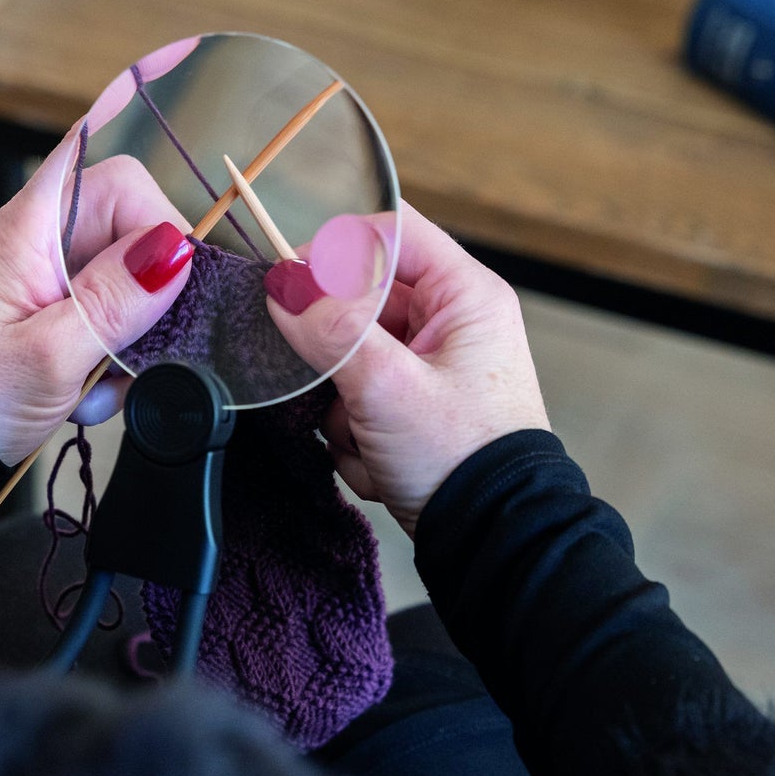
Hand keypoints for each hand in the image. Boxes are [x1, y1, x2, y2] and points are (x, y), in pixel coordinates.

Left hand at [0, 123, 193, 465]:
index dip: (157, 218)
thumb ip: (114, 301)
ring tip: (104, 379)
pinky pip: (119, 317)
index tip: (169, 279)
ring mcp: (57, 279)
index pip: (120, 183)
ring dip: (137, 334)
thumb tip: (175, 249)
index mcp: (31, 231)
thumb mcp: (50, 356)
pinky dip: (119, 355)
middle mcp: (47, 243)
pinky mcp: (64, 314)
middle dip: (154, 292)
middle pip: (138, 231)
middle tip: (138, 344)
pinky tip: (92, 390)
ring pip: (137, 281)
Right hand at [267, 203, 548, 534]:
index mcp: (466, 297)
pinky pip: (356, 394)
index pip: (391, 231)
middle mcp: (451, 323)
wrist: (492, 544)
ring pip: (350, 353)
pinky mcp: (412, 405)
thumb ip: (330, 329)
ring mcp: (429, 367)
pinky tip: (377, 459)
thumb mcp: (387, 388)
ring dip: (343, 400)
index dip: (337, 248)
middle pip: (360, 298)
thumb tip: (282, 285)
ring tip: (368, 435)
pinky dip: (354, 429)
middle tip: (338, 384)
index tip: (295, 283)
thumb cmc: (464, 461)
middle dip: (337, 350)